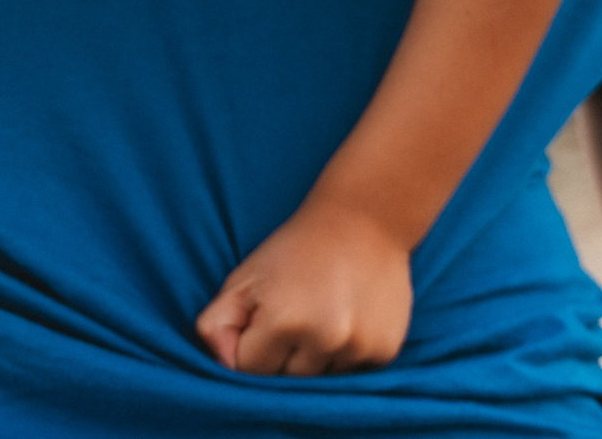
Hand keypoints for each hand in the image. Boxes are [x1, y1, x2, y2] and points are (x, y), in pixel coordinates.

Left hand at [195, 196, 413, 375]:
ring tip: (322, 316)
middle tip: (295, 315)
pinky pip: (352, 375)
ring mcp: (359, 346)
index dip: (250, 348)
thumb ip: (216, 324)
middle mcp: (325, 337)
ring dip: (316, 359)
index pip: (249, 370)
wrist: (366, 218)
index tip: (262, 322)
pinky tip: (348, 321)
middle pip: (286, 382)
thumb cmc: (295, 249)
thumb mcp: (244, 277)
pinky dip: (345, 357)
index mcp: (283, 320)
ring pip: (321, 382)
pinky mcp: (385, 350)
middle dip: (282, 358)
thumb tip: (223, 365)